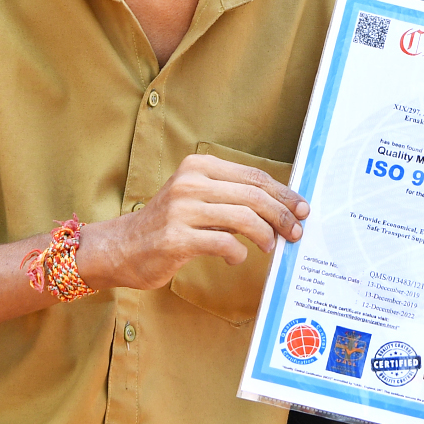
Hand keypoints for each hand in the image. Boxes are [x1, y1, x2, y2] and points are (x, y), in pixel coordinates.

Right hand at [78, 154, 308, 290]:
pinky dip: (238, 253)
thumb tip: (281, 207)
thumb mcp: (198, 198)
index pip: (254, 176)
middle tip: (296, 232)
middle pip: (254, 195)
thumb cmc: (168, 224)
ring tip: (270, 247)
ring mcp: (181, 209)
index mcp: (199, 166)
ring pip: (244, 217)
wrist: (122, 247)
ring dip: (266, 235)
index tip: (301, 208)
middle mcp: (190, 182)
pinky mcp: (176, 238)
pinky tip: (235, 257)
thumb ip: (232, 197)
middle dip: (282, 214)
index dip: (283, 193)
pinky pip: (223, 243)